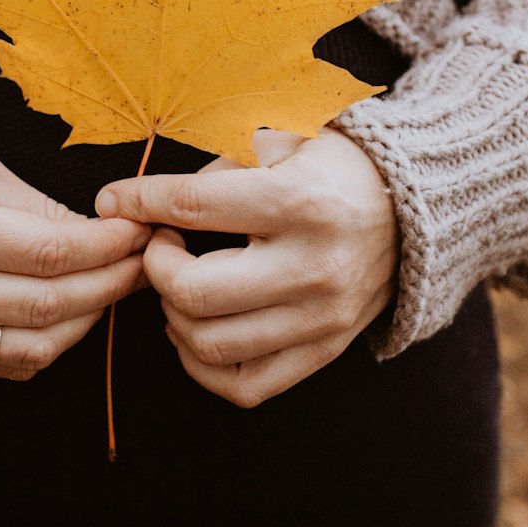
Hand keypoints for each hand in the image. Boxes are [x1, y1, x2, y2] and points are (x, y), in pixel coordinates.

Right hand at [0, 136, 150, 378]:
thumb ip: (35, 207)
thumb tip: (103, 236)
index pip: (48, 253)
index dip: (107, 247)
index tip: (139, 231)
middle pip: (47, 305)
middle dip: (110, 284)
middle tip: (143, 261)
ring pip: (33, 348)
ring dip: (87, 321)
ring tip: (112, 287)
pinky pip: (6, 366)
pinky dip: (50, 344)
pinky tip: (70, 312)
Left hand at [93, 128, 399, 406]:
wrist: (413, 208)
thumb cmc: (328, 166)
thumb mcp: (279, 141)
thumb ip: (210, 168)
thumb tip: (132, 205)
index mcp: (298, 201)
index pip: (192, 207)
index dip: (138, 202)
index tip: (113, 201)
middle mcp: (312, 266)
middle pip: (192, 292)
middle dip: (155, 267)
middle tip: (161, 245)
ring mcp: (322, 317)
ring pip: (209, 344)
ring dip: (172, 314)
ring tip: (180, 283)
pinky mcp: (325, 351)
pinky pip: (243, 385)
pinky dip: (202, 364)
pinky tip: (195, 327)